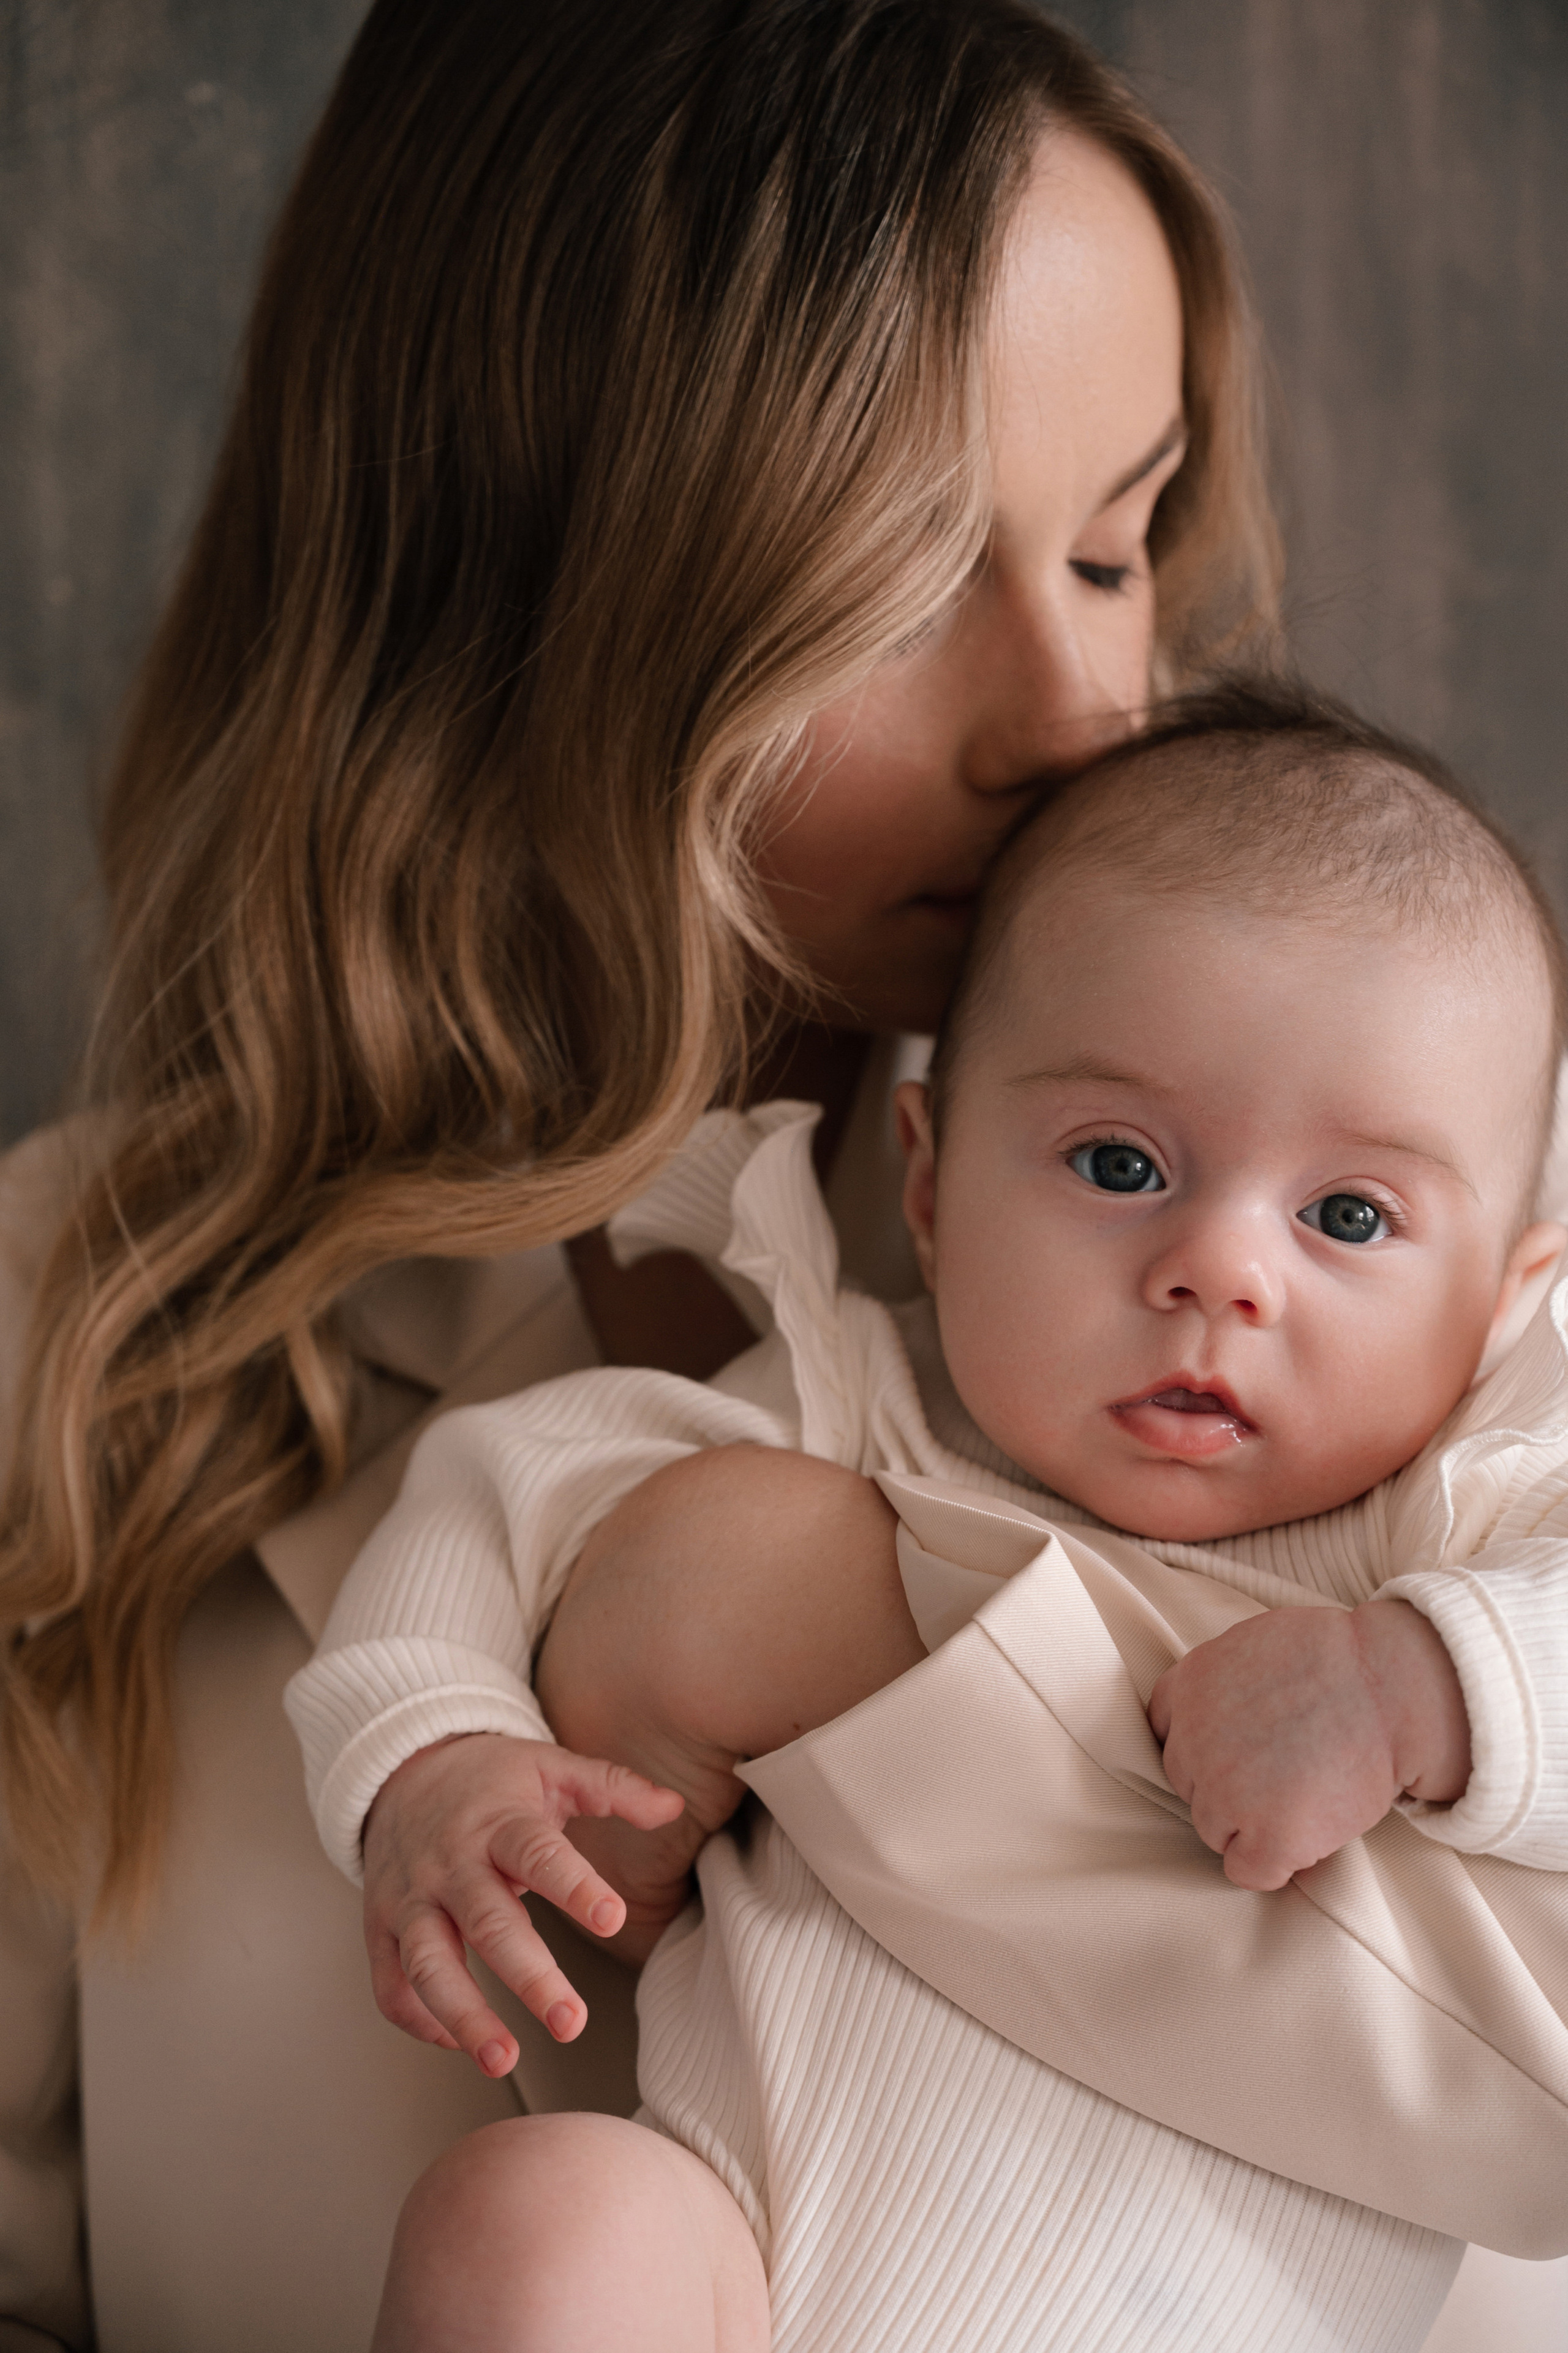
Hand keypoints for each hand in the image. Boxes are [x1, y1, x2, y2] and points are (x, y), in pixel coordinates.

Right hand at [362, 1732, 684, 2076]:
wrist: (402, 1771)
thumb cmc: (490, 1779)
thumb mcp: (551, 1766)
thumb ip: (612, 1786)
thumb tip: (673, 1806)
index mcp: (499, 1821)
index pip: (538, 1853)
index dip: (575, 1886)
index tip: (612, 1918)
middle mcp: (450, 1863)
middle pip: (487, 1923)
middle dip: (529, 1976)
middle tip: (570, 2022)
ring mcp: (410, 1898)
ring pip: (429, 1964)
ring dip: (464, 2016)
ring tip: (504, 2061)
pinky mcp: (380, 1927)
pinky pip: (391, 1985)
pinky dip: (419, 2021)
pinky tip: (456, 2044)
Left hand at [1147, 1599, 1471, 1890]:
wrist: (1394, 1687)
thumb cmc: (1341, 1660)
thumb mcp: (1253, 1646)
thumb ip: (1219, 1685)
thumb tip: (1218, 1720)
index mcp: (1188, 1686)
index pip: (1166, 1734)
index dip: (1203, 1747)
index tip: (1238, 1751)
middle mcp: (1193, 1741)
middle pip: (1188, 1784)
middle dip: (1227, 1785)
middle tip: (1280, 1774)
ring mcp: (1226, 1793)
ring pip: (1214, 1831)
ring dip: (1250, 1825)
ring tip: (1302, 1799)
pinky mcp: (1267, 1837)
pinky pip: (1247, 1871)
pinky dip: (1272, 1864)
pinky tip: (1304, 1838)